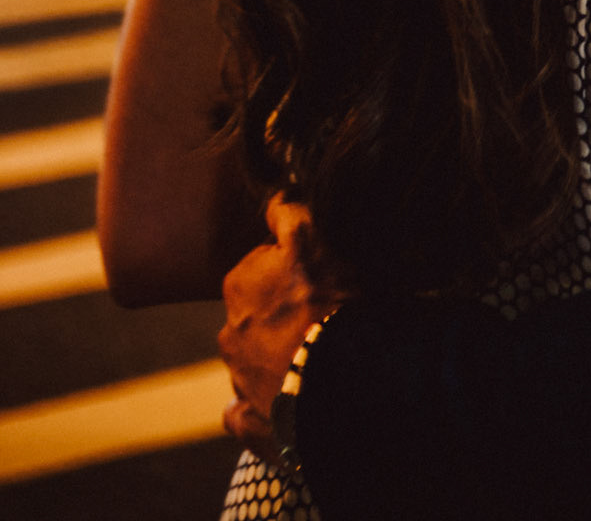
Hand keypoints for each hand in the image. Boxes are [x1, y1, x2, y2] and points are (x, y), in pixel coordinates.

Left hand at [219, 195, 340, 458]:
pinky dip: (261, 404)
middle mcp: (230, 332)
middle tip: (324, 312)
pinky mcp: (250, 421)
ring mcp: (238, 380)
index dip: (294, 265)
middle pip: (259, 313)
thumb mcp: (312, 237)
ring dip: (279, 354)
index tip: (318, 271)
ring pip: (256, 359)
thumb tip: (273, 191)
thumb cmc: (328, 302)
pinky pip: (247, 410)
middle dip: (283, 311)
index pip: (264, 264)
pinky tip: (286, 396)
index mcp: (239, 285)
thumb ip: (287, 210)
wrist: (339, 382)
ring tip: (318, 353)